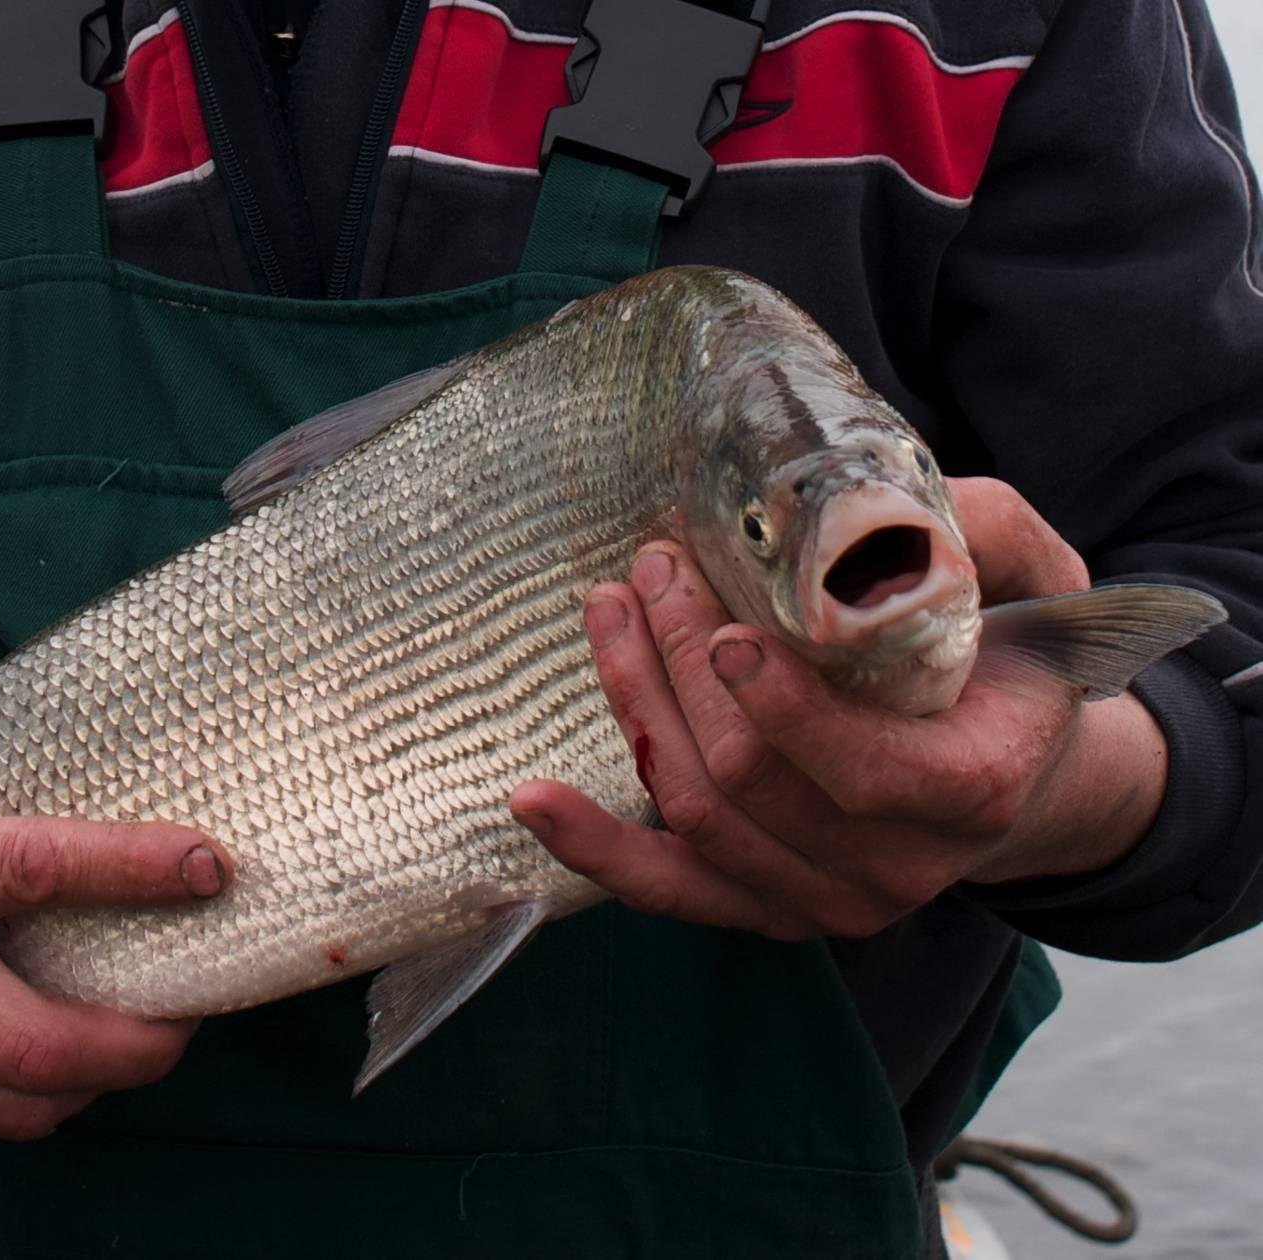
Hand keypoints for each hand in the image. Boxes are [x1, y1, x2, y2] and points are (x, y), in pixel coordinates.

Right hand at [0, 670, 229, 1138]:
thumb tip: (72, 685)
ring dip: (94, 1082)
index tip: (210, 866)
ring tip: (131, 1036)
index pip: (32, 871)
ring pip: (14, 1110)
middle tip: (193, 1010)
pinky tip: (39, 1050)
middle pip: (43, 1047)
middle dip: (145, 1043)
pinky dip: (19, 1096)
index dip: (135, 871)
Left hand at [512, 478, 1168, 939]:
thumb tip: (888, 508)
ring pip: (698, 817)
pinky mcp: (766, 908)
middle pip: (752, 778)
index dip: (782, 703)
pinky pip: (667, 890)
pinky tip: (533, 799)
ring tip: (609, 611)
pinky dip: (593, 847)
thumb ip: (980, 534)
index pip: (858, 767)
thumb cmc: (1010, 659)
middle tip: (652, 571)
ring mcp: (827, 901)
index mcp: (970, 790)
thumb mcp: (1032, 581)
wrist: (1012, 762)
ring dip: (638, 707)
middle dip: (684, 665)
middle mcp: (898, 867)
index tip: (727, 628)